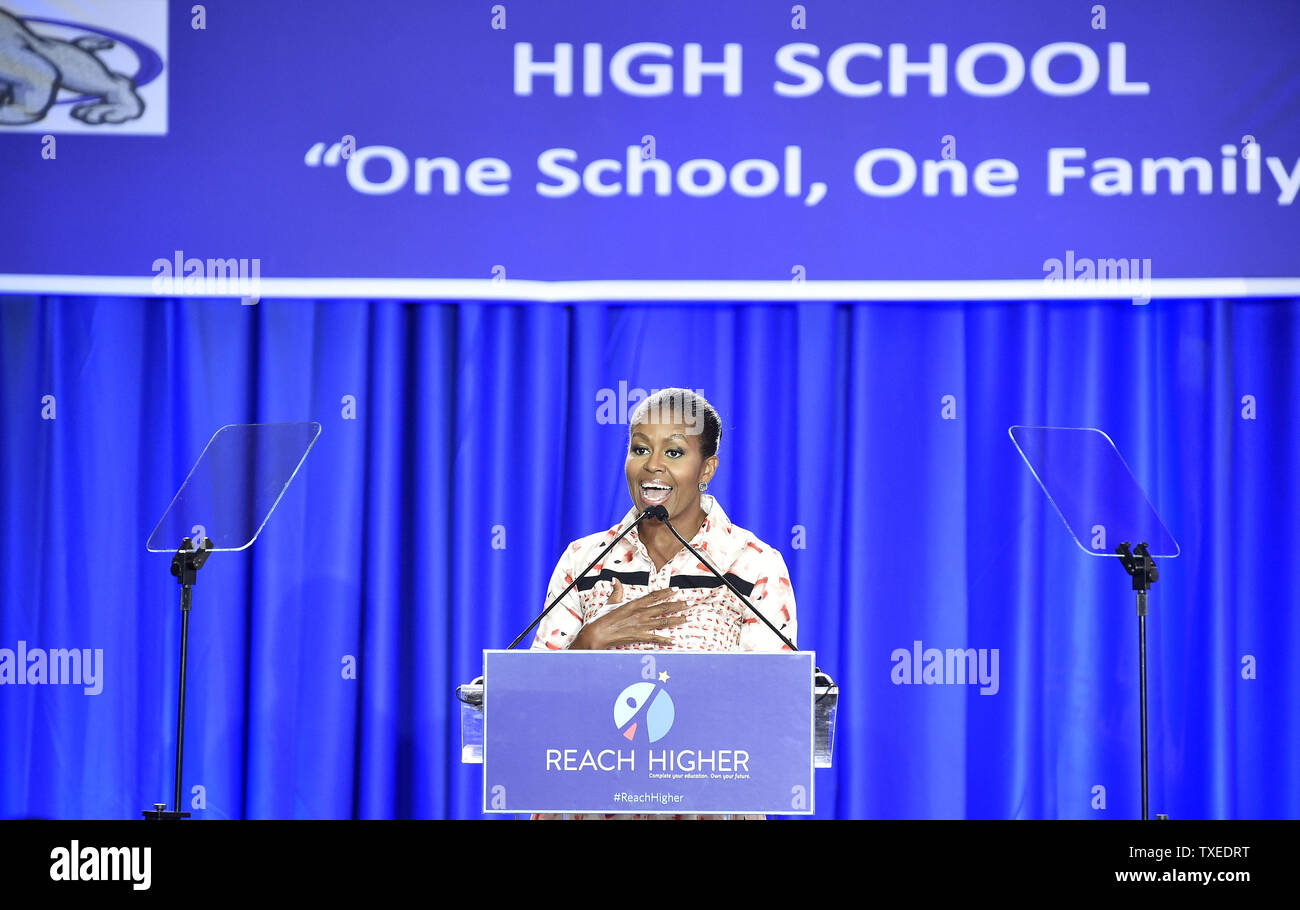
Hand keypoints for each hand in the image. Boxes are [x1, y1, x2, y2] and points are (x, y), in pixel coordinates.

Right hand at [571, 580, 687, 649]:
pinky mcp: (640, 637)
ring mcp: (641, 625)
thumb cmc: (602, 619)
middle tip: (689, 604)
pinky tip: (674, 641)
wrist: (597, 634)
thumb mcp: (610, 603)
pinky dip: (666, 640)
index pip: (654, 596)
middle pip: (663, 607)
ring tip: (688, 618)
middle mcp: (640, 613)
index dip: (666, 592)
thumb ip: (616, 592)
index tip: (676, 590)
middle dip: (678, 605)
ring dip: (677, 619)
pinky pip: (656, 638)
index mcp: (634, 604)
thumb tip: (615, 580)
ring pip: (664, 621)